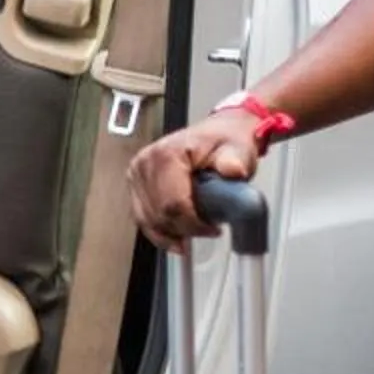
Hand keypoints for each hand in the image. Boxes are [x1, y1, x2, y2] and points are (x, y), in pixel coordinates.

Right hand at [128, 111, 265, 247]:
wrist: (215, 134)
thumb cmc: (225, 142)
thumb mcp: (237, 148)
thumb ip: (235, 160)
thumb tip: (233, 170)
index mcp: (166, 154)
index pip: (173, 203)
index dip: (193, 223)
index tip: (214, 228)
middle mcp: (144, 164)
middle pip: (159, 214)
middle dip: (185, 229)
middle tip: (208, 229)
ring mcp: (136, 174)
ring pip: (148, 220)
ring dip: (172, 233)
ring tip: (195, 233)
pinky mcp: (135, 185)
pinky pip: (143, 218)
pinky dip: (160, 232)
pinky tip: (177, 238)